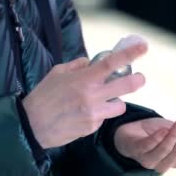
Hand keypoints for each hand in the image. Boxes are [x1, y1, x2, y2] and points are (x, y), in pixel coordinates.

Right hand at [23, 43, 147, 148]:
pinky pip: (104, 118)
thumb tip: (91, 63)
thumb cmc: (43, 96)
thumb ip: (77, 66)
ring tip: (104, 100)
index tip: (143, 48)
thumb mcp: (57, 73)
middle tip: (140, 78)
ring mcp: (94, 114)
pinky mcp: (92, 127)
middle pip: (126, 86)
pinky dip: (100, 114)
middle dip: (138, 80)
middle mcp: (92, 96)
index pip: (111, 63)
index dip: (130, 54)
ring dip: (116, 101)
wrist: (32, 125)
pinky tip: (85, 113)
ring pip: (120, 106)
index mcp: (84, 80)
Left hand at [114, 115, 175, 172]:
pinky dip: (157, 138)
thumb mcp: (174, 135)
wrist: (129, 131)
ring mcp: (147, 159)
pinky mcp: (135, 150)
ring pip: (165, 149)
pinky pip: (148, 146)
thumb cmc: (154, 134)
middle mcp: (161, 164)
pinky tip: (164, 128)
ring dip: (175, 134)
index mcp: (173, 161)